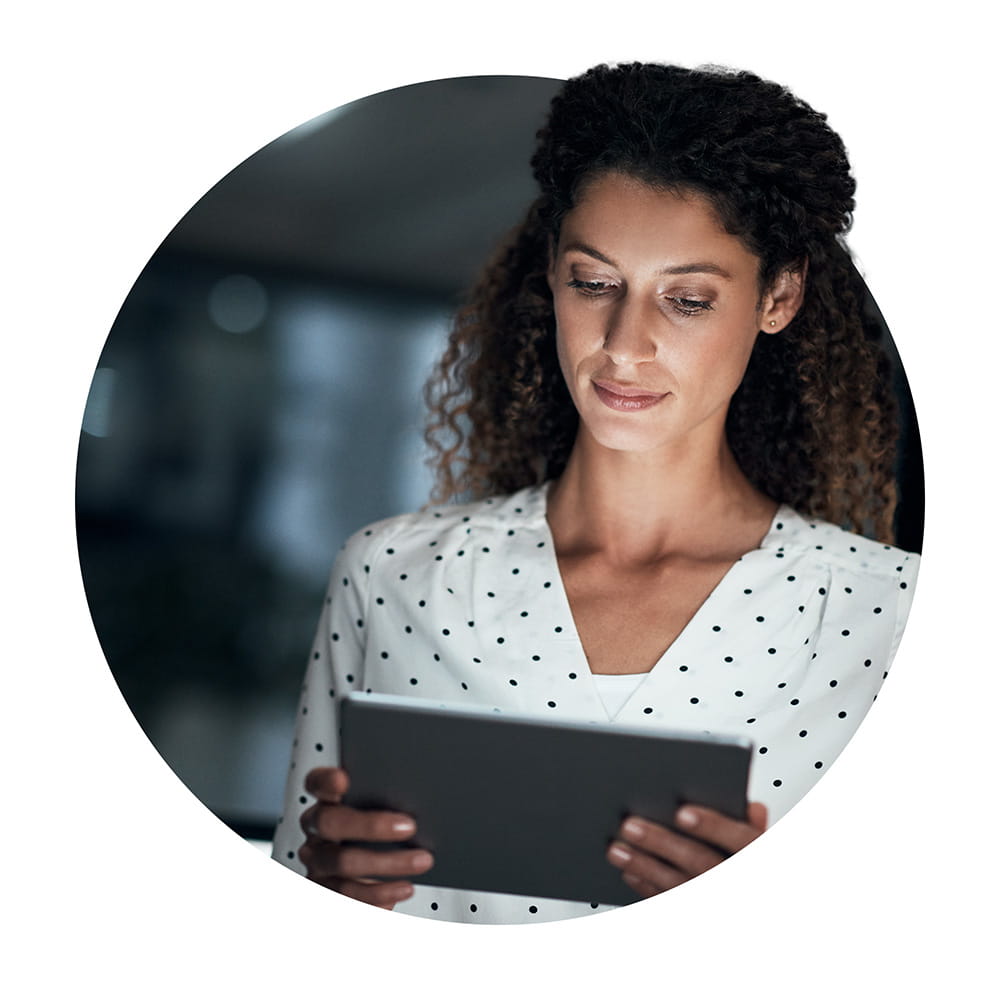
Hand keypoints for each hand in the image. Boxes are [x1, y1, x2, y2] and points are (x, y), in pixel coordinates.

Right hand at [298, 766, 433, 909]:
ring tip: (422, 861)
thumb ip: (385, 801)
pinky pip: (350, 896)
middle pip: (331, 823)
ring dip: (388, 863)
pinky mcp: (326, 894)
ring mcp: (318, 865)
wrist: (363, 880)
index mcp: (326, 803)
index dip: (325, 780)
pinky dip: (380, 893)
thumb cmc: (374, 837)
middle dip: (371, 824)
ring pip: (344, 863)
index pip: (316, 783)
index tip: (342, 778)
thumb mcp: (377, 815)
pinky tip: (404, 888)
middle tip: (409, 826)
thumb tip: (418, 794)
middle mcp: (316, 833)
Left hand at [606, 801, 767, 897]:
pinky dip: (648, 888)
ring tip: (616, 849)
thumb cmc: (748, 864)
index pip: (741, 840)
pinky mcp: (696, 915)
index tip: (682, 813)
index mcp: (757, 857)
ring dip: (645, 867)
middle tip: (629, 826)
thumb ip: (751, 824)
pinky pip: (671, 904)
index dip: (713, 826)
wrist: (750, 903)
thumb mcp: (762, 845)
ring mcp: (715, 901)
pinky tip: (629, 872)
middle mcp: (736, 881)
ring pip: (680, 887)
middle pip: (701, 863)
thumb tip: (749, 805)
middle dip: (662, 844)